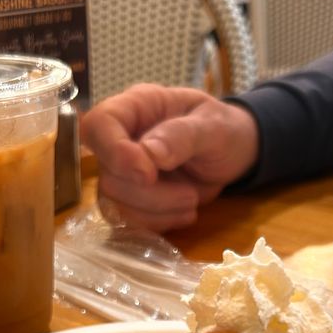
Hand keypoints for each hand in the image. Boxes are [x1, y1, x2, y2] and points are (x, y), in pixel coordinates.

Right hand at [80, 84, 259, 230]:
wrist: (234, 155)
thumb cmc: (223, 130)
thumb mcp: (213, 126)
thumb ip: (182, 135)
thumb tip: (151, 153)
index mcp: (136, 108)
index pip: (98, 125)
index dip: (115, 153)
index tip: (148, 174)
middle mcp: (121, 140)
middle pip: (107, 175)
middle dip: (150, 193)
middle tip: (190, 194)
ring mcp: (123, 173)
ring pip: (114, 204)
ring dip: (156, 212)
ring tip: (191, 202)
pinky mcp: (131, 202)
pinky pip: (128, 223)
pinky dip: (158, 224)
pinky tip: (183, 214)